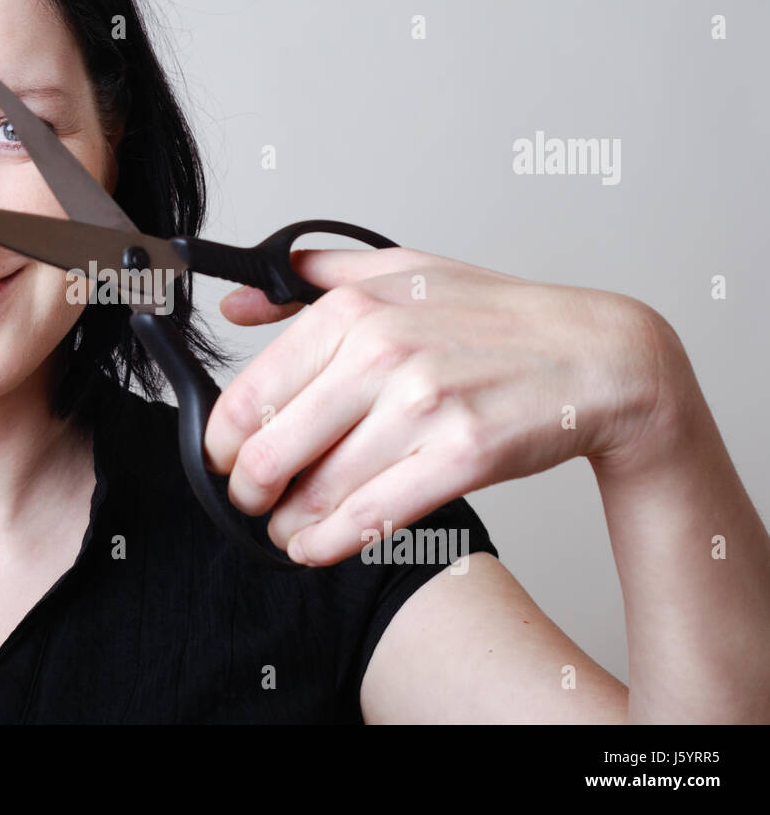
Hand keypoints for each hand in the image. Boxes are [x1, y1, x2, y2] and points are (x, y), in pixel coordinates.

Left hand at [203, 247, 674, 565]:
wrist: (596, 355)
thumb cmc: (494, 317)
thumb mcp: (399, 272)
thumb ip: (309, 281)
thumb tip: (235, 302)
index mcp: (355, 309)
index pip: (251, 393)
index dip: (222, 442)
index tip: (222, 459)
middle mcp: (382, 355)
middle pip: (272, 451)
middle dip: (247, 492)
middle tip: (250, 502)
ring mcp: (424, 407)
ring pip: (318, 493)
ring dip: (287, 525)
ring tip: (284, 530)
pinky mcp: (462, 456)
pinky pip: (373, 517)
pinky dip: (331, 543)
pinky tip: (316, 547)